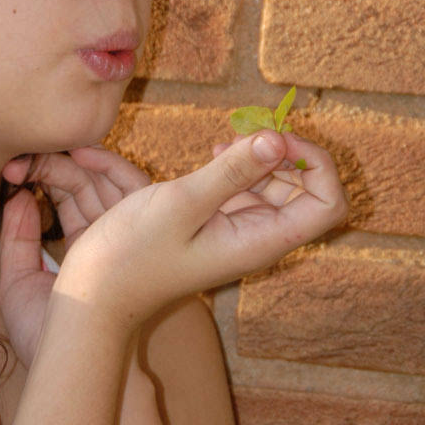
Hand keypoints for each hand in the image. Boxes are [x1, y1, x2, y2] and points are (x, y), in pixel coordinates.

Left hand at [0, 147, 149, 366]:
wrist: (76, 360)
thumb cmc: (45, 333)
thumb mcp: (17, 281)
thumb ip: (16, 239)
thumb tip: (20, 197)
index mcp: (79, 252)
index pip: (65, 199)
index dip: (42, 176)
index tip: (12, 167)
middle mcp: (104, 239)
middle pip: (83, 184)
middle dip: (52, 163)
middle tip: (21, 158)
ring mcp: (122, 232)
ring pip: (103, 180)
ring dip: (73, 159)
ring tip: (40, 151)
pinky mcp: (138, 227)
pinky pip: (130, 184)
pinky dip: (106, 163)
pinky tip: (77, 154)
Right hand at [54, 129, 348, 327]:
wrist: (96, 294)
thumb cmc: (132, 256)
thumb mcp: (181, 204)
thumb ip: (230, 171)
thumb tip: (275, 139)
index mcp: (262, 240)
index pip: (328, 203)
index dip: (315, 163)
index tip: (274, 138)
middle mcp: (258, 237)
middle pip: (306, 189)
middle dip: (286, 153)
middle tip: (247, 129)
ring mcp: (238, 231)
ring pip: (276, 184)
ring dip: (260, 156)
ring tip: (225, 140)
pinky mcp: (217, 223)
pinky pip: (246, 188)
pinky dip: (238, 165)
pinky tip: (212, 151)